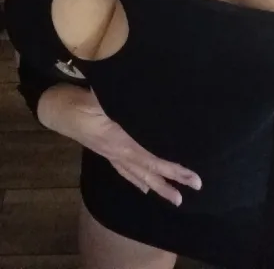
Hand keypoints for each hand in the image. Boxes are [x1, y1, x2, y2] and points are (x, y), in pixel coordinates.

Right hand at [39, 86, 201, 204]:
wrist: (58, 108)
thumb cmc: (82, 99)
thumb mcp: (102, 95)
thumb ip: (121, 98)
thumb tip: (145, 93)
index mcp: (120, 140)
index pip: (151, 159)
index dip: (171, 168)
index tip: (191, 176)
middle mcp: (117, 152)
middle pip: (149, 170)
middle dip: (172, 180)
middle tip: (196, 186)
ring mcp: (111, 154)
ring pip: (138, 175)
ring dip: (158, 186)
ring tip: (175, 199)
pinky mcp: (106, 151)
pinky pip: (125, 171)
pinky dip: (137, 180)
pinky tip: (145, 189)